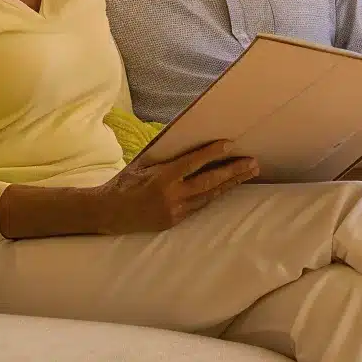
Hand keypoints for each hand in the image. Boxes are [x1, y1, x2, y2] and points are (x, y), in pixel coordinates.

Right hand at [91, 141, 257, 233]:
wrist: (108, 213)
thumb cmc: (124, 182)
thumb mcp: (142, 164)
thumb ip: (165, 156)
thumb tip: (187, 140)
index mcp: (161, 178)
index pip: (192, 163)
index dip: (212, 154)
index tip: (230, 144)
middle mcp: (171, 196)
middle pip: (208, 182)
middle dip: (233, 172)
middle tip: (253, 163)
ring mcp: (174, 211)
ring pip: (209, 196)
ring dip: (230, 184)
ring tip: (249, 173)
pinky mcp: (175, 221)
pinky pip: (200, 206)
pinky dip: (215, 195)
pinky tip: (228, 188)